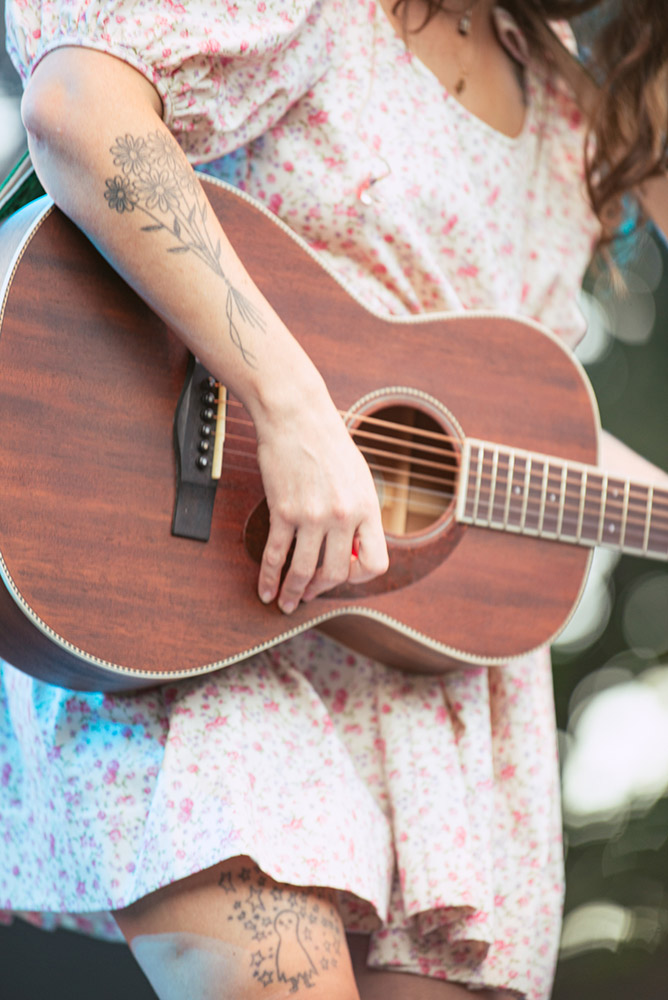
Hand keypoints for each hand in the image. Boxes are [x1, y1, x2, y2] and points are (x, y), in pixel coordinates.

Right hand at [255, 390, 388, 613]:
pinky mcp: (284, 510)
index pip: (375, 564)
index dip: (359, 577)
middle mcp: (343, 516)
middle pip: (335, 574)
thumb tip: (353, 548)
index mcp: (367, 508)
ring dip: (293, 592)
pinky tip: (265, 588)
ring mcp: (313, 515)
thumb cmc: (328, 444)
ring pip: (303, 571)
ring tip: (286, 602)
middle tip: (309, 594)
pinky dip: (269, 577)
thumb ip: (360, 514)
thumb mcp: (359, 479)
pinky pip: (276, 555)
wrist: (297, 417)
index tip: (344, 574)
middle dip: (321, 590)